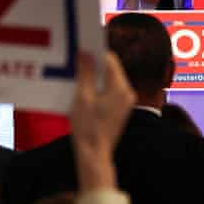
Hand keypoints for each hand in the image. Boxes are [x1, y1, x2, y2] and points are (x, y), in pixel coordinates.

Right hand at [70, 51, 135, 169]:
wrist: (94, 154)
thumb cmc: (88, 127)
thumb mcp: (82, 97)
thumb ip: (85, 73)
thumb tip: (86, 53)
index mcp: (120, 88)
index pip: (110, 61)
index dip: (96, 53)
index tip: (82, 49)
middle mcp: (127, 93)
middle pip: (110, 70)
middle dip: (93, 65)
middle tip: (76, 62)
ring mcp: (125, 103)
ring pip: (109, 81)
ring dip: (94, 78)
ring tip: (76, 77)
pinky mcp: (119, 110)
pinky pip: (109, 92)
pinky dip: (97, 89)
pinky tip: (83, 92)